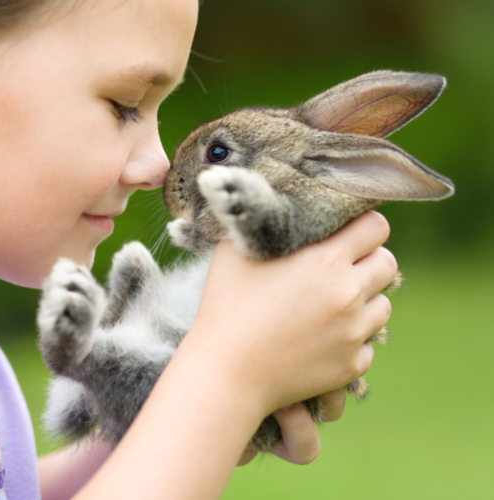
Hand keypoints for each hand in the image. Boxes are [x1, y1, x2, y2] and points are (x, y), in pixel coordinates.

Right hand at [84, 211, 394, 499]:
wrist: (226, 372)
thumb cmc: (225, 306)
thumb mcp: (236, 250)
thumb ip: (261, 218)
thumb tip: (267, 190)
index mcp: (326, 261)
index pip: (376, 226)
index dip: (365, 224)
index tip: (349, 231)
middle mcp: (348, 294)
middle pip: (388, 263)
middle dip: (369, 260)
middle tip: (341, 266)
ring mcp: (353, 333)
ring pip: (383, 304)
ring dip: (364, 299)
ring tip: (332, 303)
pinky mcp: (350, 365)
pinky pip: (368, 343)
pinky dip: (352, 337)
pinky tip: (324, 337)